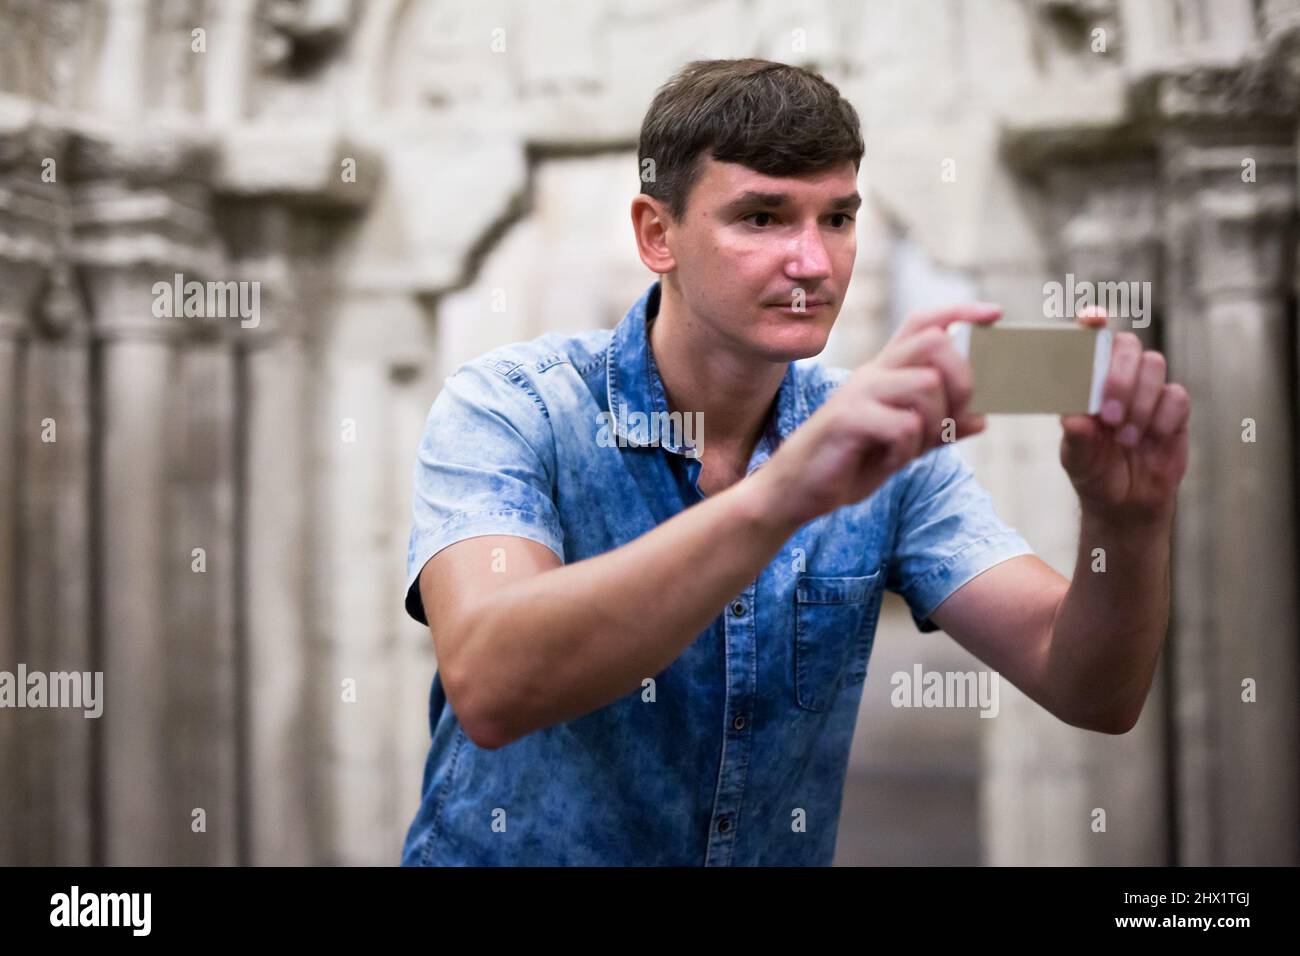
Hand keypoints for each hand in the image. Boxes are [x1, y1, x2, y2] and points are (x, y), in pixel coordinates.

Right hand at [752, 302, 1001, 527]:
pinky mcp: (847, 419)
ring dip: (936, 422)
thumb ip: (938, 431)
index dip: (961, 313)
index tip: (994, 315)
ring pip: (926, 386)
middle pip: (934, 343)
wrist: (796, 490)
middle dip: (962, 379)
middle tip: (959, 415)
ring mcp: (858, 394)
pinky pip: (904, 426)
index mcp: (884, 373)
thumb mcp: (901, 447)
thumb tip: (983, 420)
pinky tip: (890, 460)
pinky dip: (908, 449)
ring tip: (917, 447)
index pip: (925, 324)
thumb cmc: (846, 464)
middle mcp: (872, 374)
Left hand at [1060, 308, 1189, 525]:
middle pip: (1127, 344)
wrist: (1126, 502)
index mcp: (1086, 382)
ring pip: (1154, 364)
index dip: (1092, 324)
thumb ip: (1075, 439)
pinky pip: (1176, 395)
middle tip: (1109, 415)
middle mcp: (1117, 378)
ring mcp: (1148, 390)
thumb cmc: (1094, 472)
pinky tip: (1150, 440)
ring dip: (1140, 401)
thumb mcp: (1076, 460)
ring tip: (1127, 438)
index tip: (1093, 319)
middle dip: (1118, 376)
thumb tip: (1074, 419)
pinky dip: (1162, 418)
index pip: (1089, 341)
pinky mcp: (1174, 408)